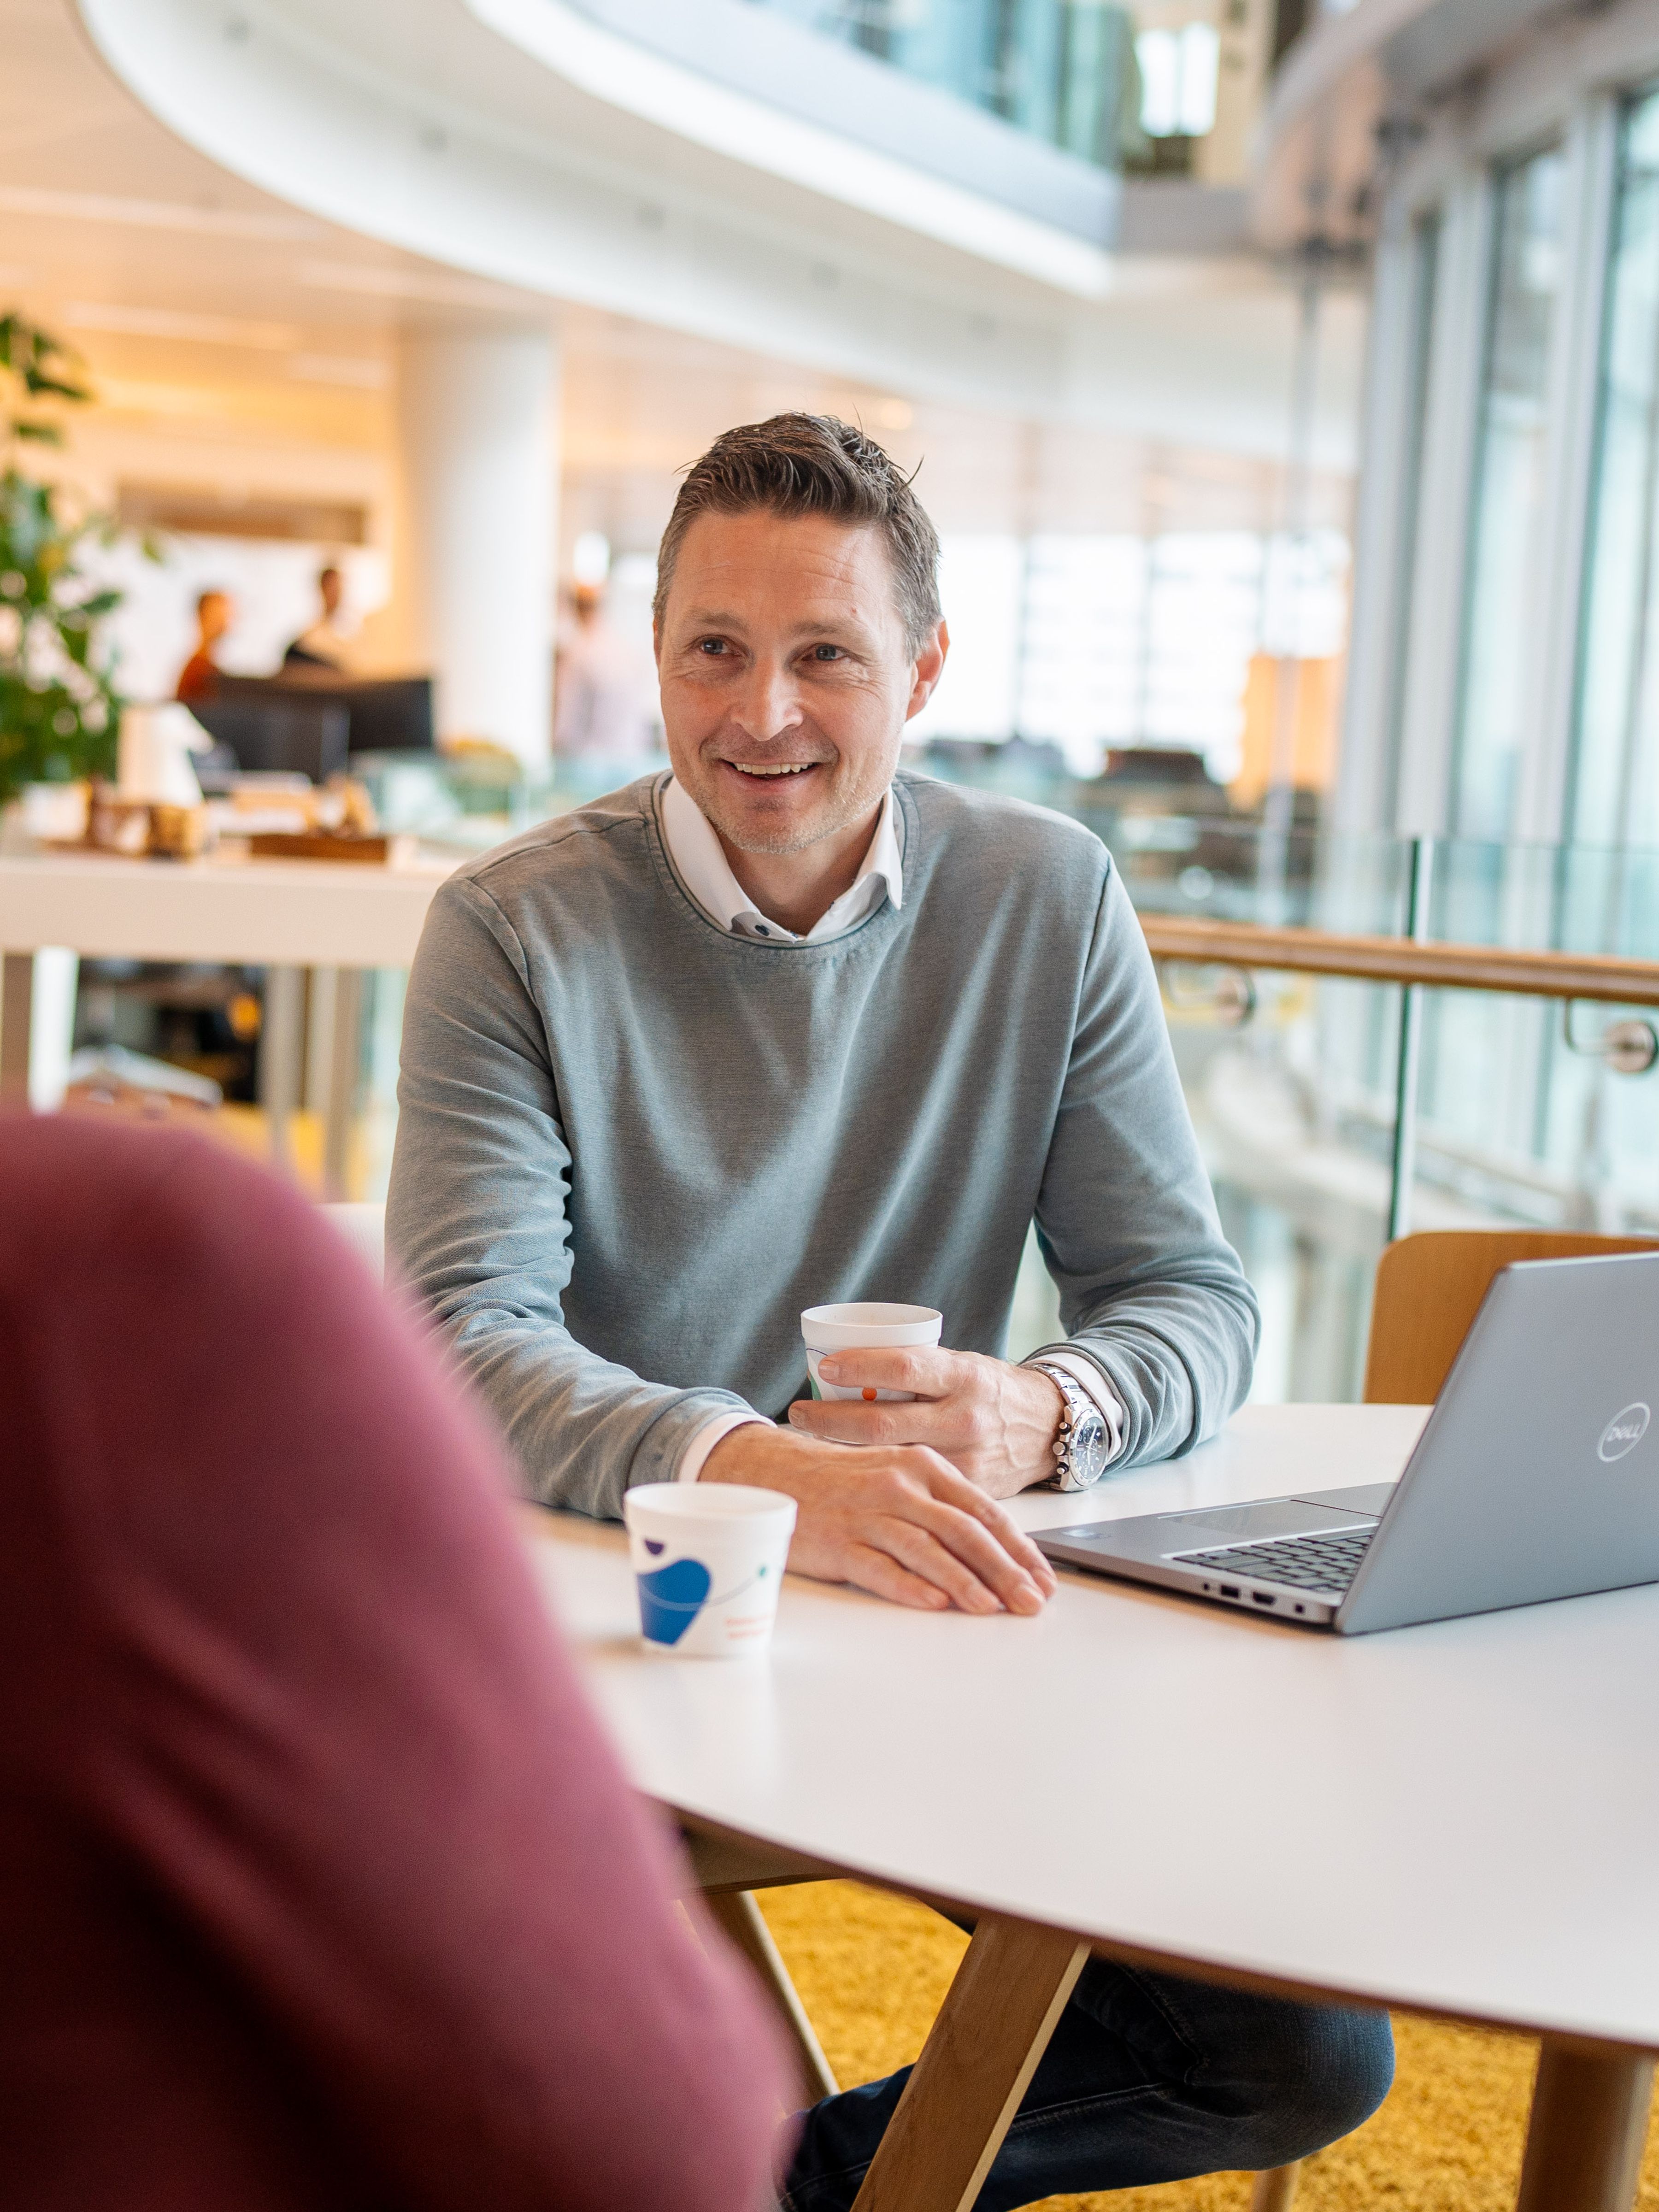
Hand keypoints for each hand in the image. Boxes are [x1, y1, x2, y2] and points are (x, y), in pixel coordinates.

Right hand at [699, 1421, 1055, 1616]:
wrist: (777, 1475)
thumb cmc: (848, 1483)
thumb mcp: (901, 1477)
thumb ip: (943, 1506)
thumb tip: (995, 1551)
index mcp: (923, 1467)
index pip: (984, 1510)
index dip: (1019, 1547)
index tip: (1044, 1578)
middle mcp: (900, 1486)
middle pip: (963, 1530)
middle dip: (1004, 1570)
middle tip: (1030, 1601)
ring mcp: (868, 1513)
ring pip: (927, 1549)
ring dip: (964, 1581)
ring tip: (992, 1607)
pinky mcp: (839, 1541)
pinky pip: (880, 1567)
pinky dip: (910, 1587)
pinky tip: (934, 1604)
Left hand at [788, 1347, 1063, 1500]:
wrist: (1045, 1427)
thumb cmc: (989, 1390)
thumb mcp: (960, 1367)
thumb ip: (917, 1371)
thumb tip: (846, 1367)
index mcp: (962, 1376)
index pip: (904, 1367)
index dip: (860, 1366)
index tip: (825, 1365)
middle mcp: (964, 1417)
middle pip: (884, 1423)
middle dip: (831, 1419)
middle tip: (798, 1411)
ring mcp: (965, 1458)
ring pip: (890, 1461)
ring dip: (843, 1452)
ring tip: (811, 1440)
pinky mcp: (965, 1491)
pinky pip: (913, 1489)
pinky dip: (875, 1480)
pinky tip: (849, 1474)